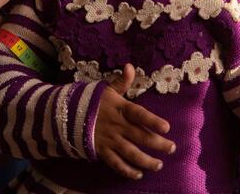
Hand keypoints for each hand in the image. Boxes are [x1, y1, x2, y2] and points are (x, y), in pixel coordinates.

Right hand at [94, 64, 175, 179]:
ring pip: (131, 153)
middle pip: (141, 137)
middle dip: (158, 144)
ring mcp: (110, 140)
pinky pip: (116, 163)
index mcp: (120, 109)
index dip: (153, 121)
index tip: (167, 128)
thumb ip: (122, 81)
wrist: (68, 114)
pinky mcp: (102, 151)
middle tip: (171, 148)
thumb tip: (130, 66)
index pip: (139, 115)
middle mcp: (117, 126)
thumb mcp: (107, 89)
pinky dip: (127, 171)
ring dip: (146, 161)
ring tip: (158, 164)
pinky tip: (138, 174)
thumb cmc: (92, 101)